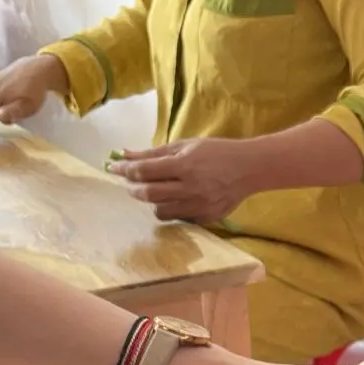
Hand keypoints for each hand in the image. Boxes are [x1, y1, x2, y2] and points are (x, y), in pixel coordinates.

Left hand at [106, 138, 255, 222]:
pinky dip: (171, 209)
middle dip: (133, 189)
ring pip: (161, 211)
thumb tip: (126, 154)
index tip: (113, 167)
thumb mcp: (186, 146)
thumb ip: (155, 153)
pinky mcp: (206, 218)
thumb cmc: (217, 152)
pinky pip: (179, 218)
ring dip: (151, 202)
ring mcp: (198, 206)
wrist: (249, 169)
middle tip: (129, 183)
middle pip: (149, 194)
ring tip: (154, 192)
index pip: (144, 171)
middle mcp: (190, 188)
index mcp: (184, 166)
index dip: (125, 170)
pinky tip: (175, 200)